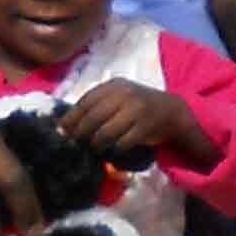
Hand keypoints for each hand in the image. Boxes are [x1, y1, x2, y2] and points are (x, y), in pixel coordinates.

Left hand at [59, 79, 213, 171]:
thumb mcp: (117, 97)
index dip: (71, 118)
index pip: (85, 102)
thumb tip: (64, 126)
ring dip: (96, 143)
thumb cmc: (137, 106)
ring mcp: (136, 110)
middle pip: (93, 118)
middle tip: (76, 143)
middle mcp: (125, 94)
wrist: (172, 111)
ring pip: (106, 132)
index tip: (62, 132)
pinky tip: (112, 150)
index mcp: (114, 86)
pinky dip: (114, 149)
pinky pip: (122, 142)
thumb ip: (95, 106)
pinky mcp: (145, 126)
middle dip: (81, 133)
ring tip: (94, 148)